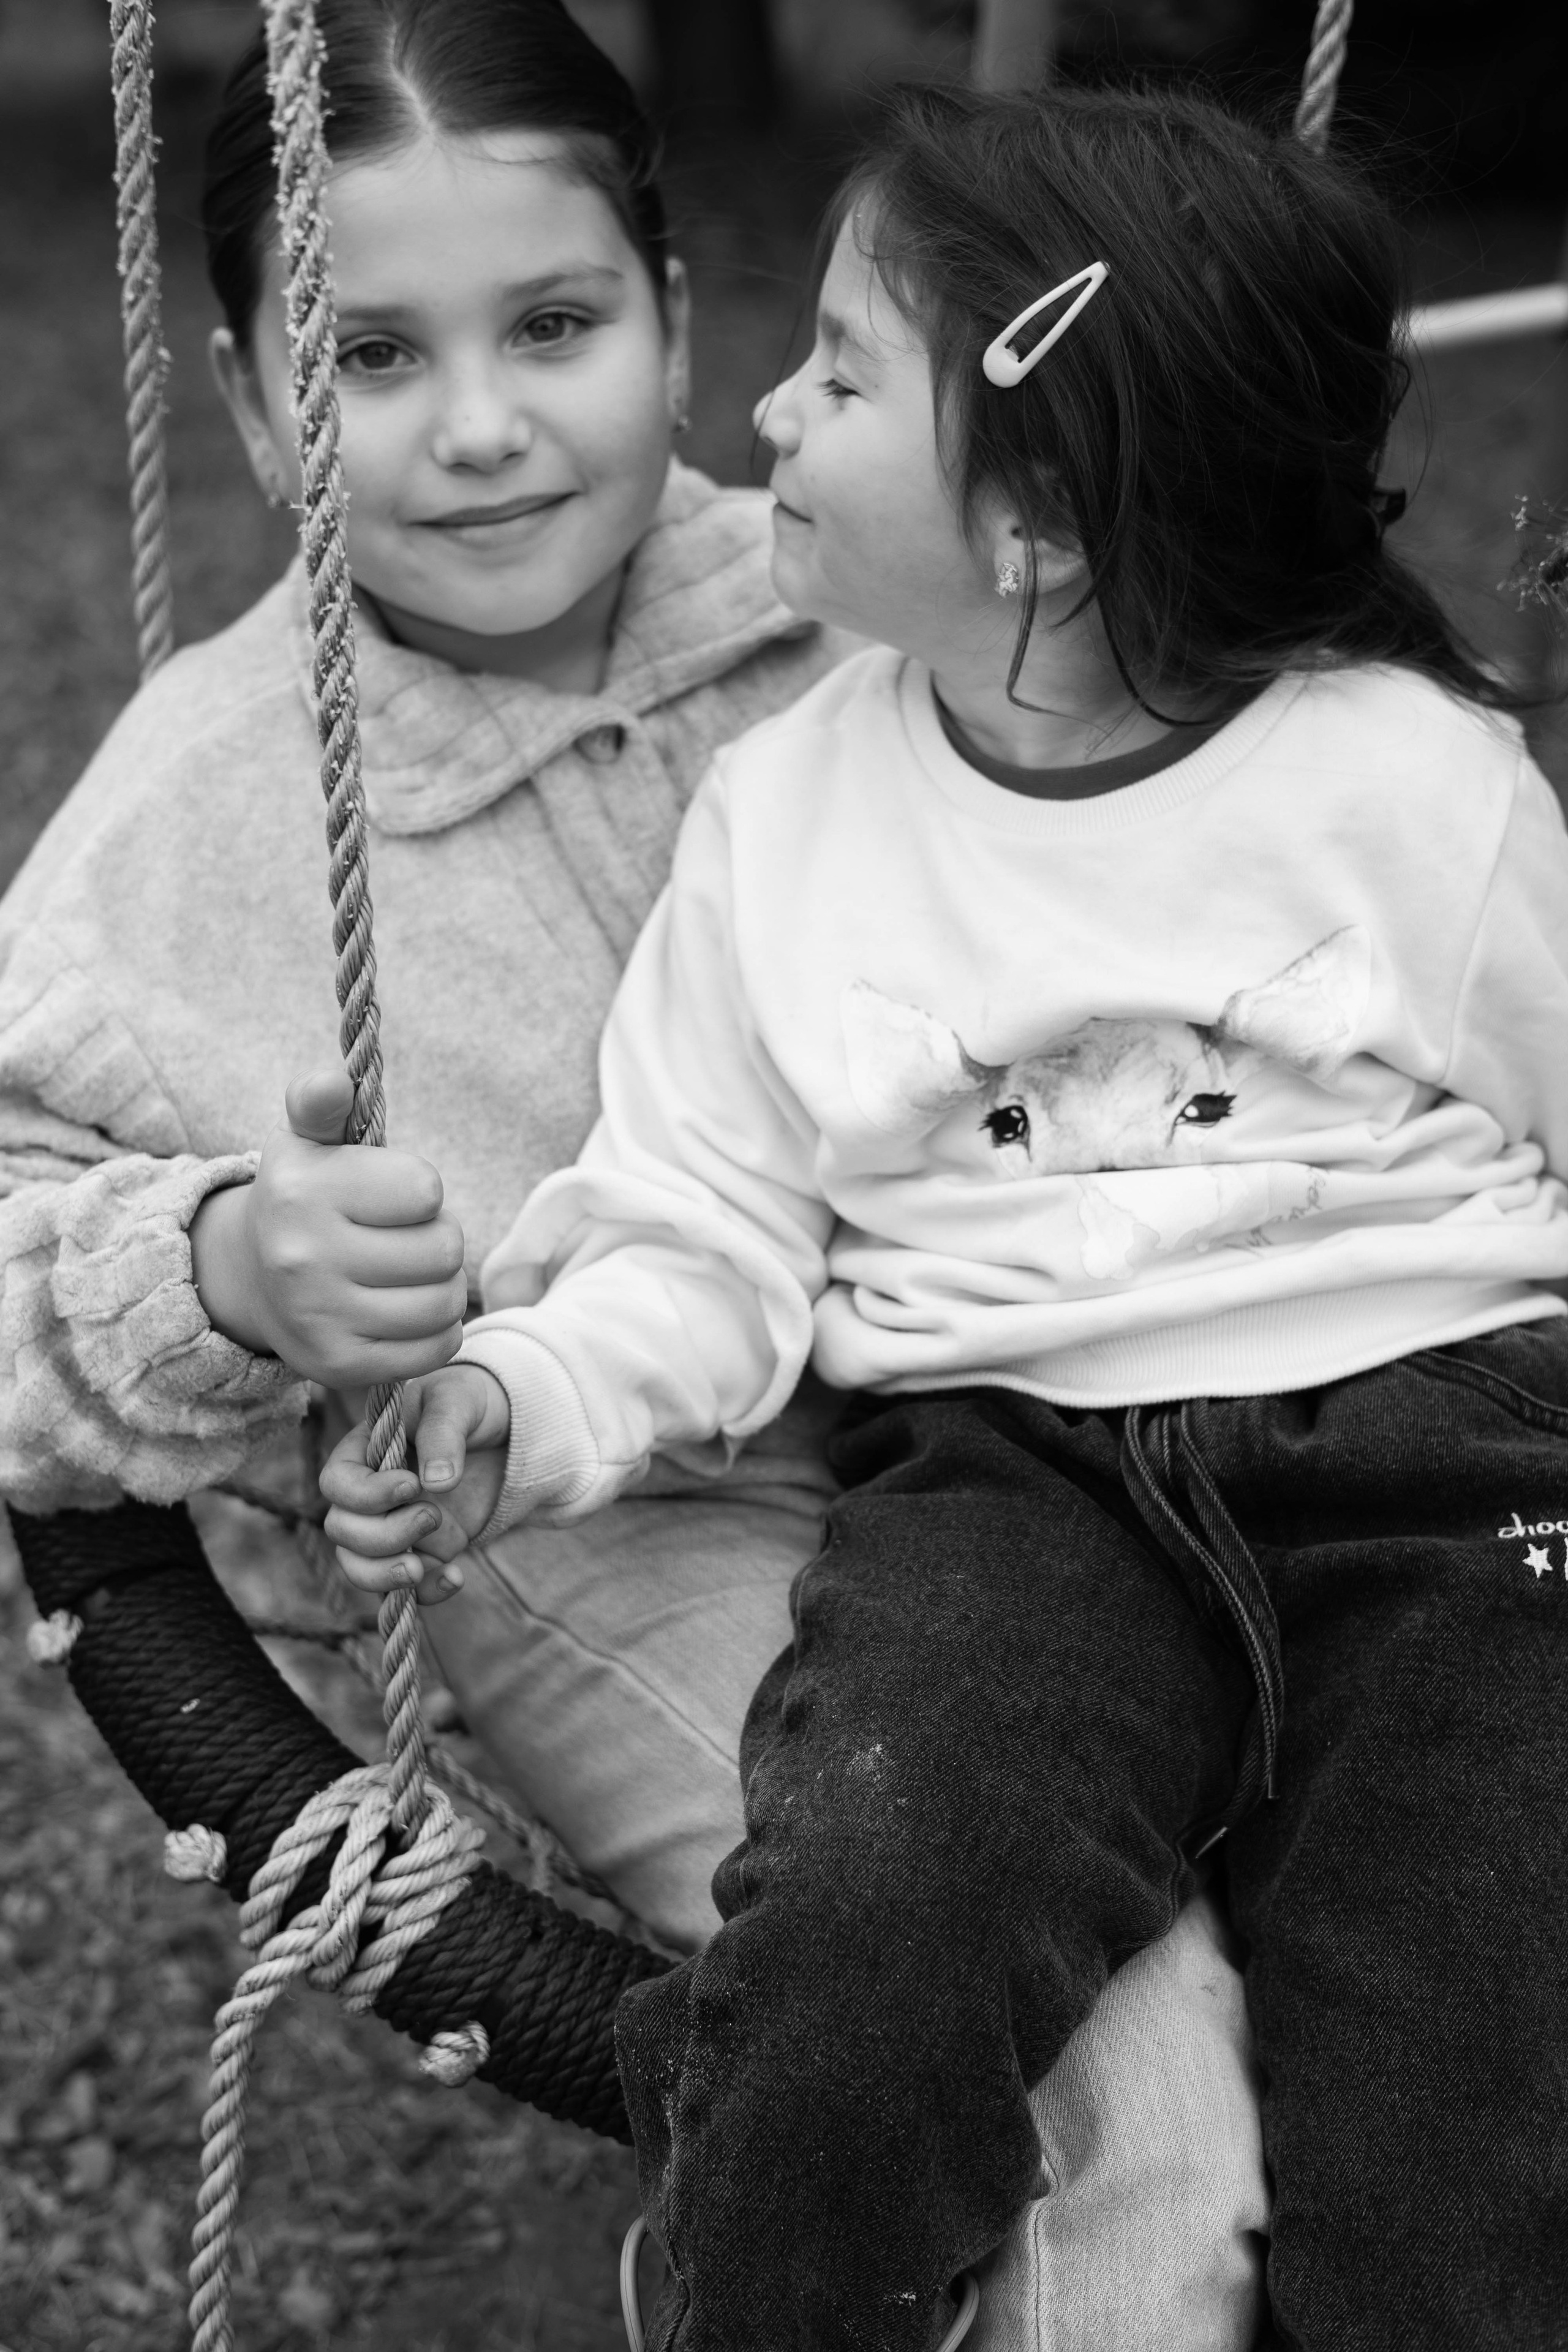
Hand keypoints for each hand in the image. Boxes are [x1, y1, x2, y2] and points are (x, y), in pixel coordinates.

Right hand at [190, 1067, 466, 1387]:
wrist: (250, 1279)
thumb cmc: (302, 1199)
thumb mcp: (305, 1142)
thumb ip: (321, 1103)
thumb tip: (332, 1082)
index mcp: (301, 1191)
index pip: (426, 1189)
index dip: (421, 1189)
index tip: (393, 1195)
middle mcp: (303, 1258)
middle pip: (444, 1248)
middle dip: (438, 1237)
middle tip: (407, 1238)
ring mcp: (320, 1318)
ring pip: (445, 1302)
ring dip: (442, 1285)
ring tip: (411, 1273)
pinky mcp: (340, 1366)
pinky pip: (436, 1348)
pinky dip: (437, 1330)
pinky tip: (408, 1311)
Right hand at [320, 1362, 510, 1604]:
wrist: (503, 1432)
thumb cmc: (468, 1403)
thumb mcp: (458, 1400)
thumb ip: (443, 1432)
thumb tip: (437, 1482)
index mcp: (363, 1450)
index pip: (337, 1483)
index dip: (367, 1494)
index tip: (412, 1485)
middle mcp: (367, 1494)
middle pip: (342, 1531)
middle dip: (384, 1536)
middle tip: (432, 1516)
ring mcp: (390, 1526)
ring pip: (360, 1566)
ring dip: (387, 1575)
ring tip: (423, 1568)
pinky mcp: (419, 1551)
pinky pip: (403, 1587)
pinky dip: (425, 1592)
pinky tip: (456, 1577)